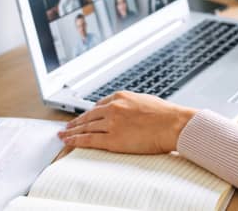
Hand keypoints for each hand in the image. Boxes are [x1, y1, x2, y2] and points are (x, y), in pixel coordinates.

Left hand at [58, 91, 196, 153]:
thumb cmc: (166, 114)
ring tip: (64, 135)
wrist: (173, 124)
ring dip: (72, 132)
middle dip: (76, 122)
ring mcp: (111, 123)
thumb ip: (132, 105)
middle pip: (88, 116)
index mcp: (121, 96)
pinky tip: (69, 142)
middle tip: (67, 126)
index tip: (83, 117)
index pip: (99, 105)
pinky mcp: (112, 139)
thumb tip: (128, 110)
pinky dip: (76, 141)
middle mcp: (113, 108)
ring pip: (86, 127)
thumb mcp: (146, 101)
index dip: (88, 113)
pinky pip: (89, 140)